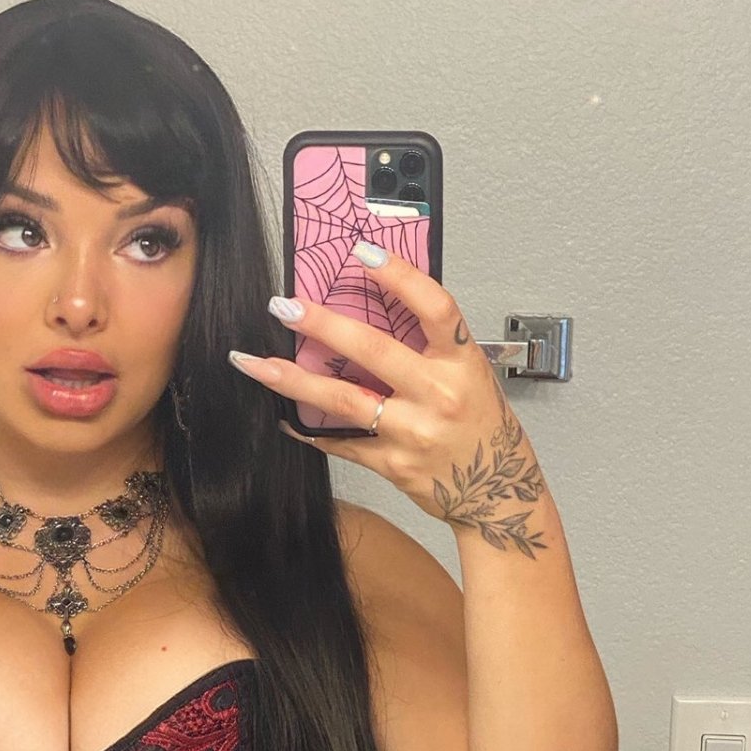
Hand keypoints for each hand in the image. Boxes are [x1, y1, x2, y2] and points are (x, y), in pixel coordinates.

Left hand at [230, 240, 548, 553]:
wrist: (498, 496)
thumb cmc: (483, 428)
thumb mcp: (472, 376)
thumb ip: (431, 347)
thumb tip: (377, 305)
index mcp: (463, 364)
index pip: (435, 308)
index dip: (400, 277)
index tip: (361, 253)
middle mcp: (439, 396)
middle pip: (373, 351)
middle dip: (322, 326)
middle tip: (282, 306)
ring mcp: (413, 433)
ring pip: (344, 400)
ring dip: (293, 380)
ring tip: (253, 362)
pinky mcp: (393, 465)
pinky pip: (342, 442)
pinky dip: (310, 428)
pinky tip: (284, 417)